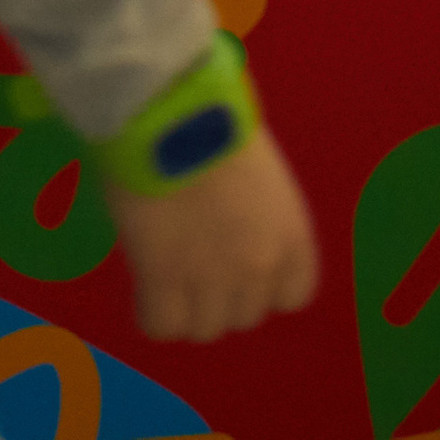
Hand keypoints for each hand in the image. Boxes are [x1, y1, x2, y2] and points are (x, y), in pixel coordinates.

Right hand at [111, 124, 318, 343]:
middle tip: (197, 260)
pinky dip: (153, 312)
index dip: (265, 285)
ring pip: (203, 329)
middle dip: (222, 294)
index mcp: (292, 234)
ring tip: (168, 270)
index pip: (293, 295)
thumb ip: (256, 217)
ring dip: (186, 306)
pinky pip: (162, 326)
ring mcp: (212, 278)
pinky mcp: (163, 280)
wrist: (174, 111)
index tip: (242, 266)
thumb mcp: (259, 172)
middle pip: (244, 316)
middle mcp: (260, 265)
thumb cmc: (217, 121)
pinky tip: (146, 282)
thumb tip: (229, 235)